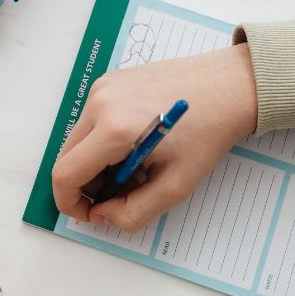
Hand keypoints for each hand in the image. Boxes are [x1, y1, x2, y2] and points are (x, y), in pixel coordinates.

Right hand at [52, 44, 256, 231]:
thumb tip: (103, 214)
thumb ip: (133, 212)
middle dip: (86, 185)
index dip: (71, 203)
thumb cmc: (208, 133)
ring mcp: (102, 88)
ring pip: (78, 140)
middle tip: (120, 194)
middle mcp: (99, 103)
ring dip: (96, 163)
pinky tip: (135, 144)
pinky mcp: (109, 81)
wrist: (229, 85)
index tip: (91, 214)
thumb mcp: (176, 186)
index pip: (66, 174)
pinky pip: (91, 120)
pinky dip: (103, 141)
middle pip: (67, 157)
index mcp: (114, 129)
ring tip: (134, 167)